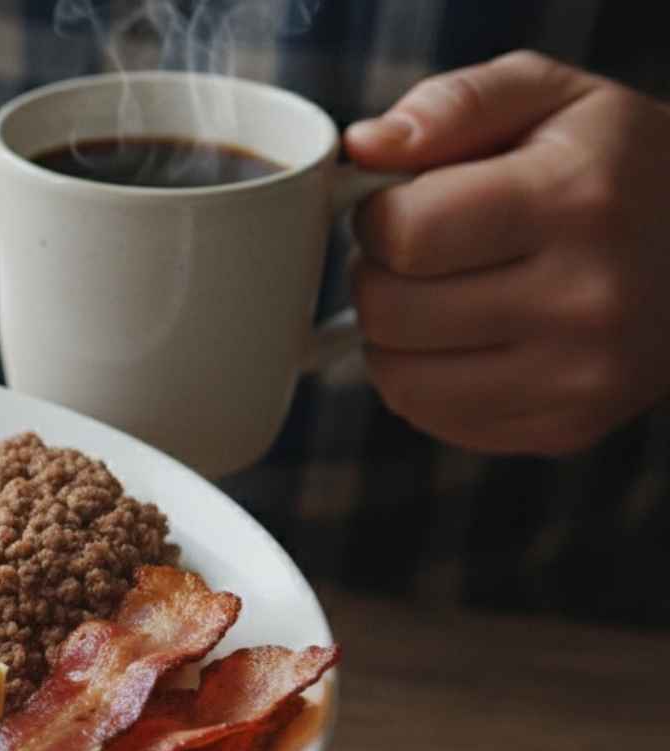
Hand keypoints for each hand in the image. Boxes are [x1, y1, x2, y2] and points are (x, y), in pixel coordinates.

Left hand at [344, 50, 669, 454]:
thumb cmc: (612, 164)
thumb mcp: (547, 97)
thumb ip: (452, 105)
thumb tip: (364, 146)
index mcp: (576, 201)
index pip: (405, 234)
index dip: (379, 216)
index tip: (402, 204)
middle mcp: (586, 299)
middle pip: (391, 311)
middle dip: (380, 275)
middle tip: (418, 253)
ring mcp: (580, 376)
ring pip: (397, 378)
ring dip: (392, 336)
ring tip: (438, 294)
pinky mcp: (565, 427)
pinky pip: (431, 417)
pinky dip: (423, 379)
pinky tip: (464, 339)